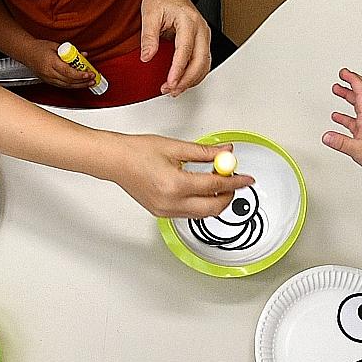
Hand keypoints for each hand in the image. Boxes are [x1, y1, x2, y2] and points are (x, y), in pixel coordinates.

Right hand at [23, 40, 96, 88]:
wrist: (26, 53)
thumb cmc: (39, 48)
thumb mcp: (56, 46)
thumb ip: (71, 52)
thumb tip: (83, 55)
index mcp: (51, 62)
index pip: (68, 72)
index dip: (80, 75)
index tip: (89, 73)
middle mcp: (49, 73)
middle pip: (69, 81)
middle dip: (83, 81)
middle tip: (93, 79)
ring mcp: (48, 79)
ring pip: (67, 85)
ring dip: (79, 85)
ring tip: (89, 83)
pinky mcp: (48, 81)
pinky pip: (63, 86)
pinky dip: (72, 85)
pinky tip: (79, 84)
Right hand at [110, 135, 255, 218]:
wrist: (115, 161)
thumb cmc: (137, 152)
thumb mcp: (176, 147)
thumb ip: (205, 153)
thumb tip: (226, 154)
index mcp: (175, 185)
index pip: (215, 186)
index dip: (235, 182)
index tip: (246, 179)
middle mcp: (170, 203)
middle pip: (212, 208)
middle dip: (227, 196)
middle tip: (233, 182)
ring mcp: (165, 211)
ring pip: (201, 214)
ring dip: (214, 201)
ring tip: (216, 182)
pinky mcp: (161, 214)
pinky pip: (189, 214)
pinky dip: (200, 203)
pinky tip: (200, 189)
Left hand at [139, 0, 210, 95]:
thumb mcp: (150, 14)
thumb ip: (148, 37)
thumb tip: (147, 57)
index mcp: (188, 21)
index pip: (185, 50)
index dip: (178, 69)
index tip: (170, 82)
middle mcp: (200, 29)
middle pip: (200, 61)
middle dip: (186, 80)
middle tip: (171, 90)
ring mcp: (204, 36)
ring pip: (204, 64)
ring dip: (191, 80)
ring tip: (174, 89)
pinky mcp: (202, 41)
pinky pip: (203, 62)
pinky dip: (194, 75)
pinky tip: (182, 81)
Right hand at [322, 69, 361, 180]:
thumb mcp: (357, 150)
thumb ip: (340, 142)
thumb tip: (326, 136)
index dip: (353, 80)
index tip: (344, 72)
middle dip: (352, 81)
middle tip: (342, 74)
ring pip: (358, 104)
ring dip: (348, 95)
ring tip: (337, 90)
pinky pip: (354, 119)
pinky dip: (345, 115)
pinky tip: (337, 117)